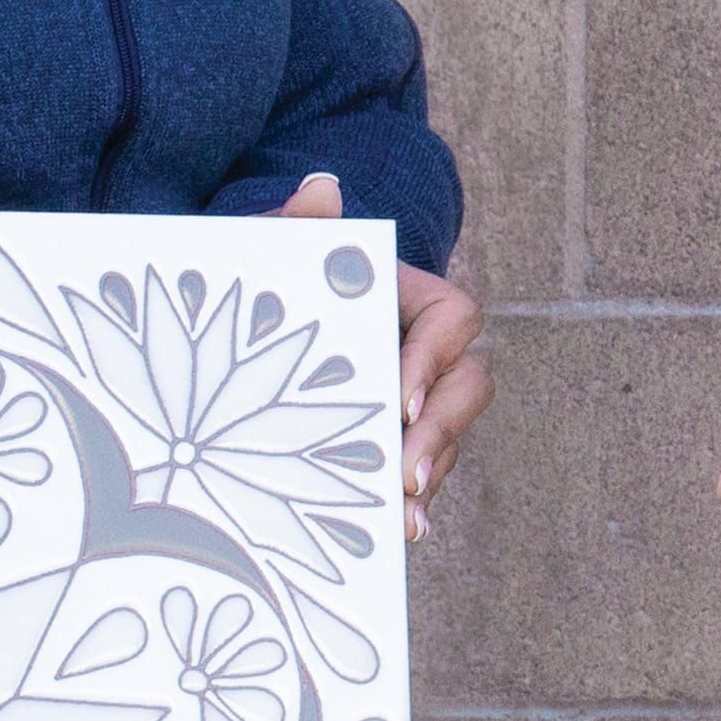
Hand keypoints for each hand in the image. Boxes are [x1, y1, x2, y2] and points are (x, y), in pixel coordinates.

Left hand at [275, 175, 486, 539]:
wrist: (251, 328)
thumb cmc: (271, 284)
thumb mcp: (273, 255)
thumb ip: (295, 225)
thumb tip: (322, 189)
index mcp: (410, 297)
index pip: (454, 318)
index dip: (435, 358)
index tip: (399, 400)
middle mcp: (425, 350)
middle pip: (469, 385)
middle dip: (442, 432)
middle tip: (402, 473)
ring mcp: (416, 399)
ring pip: (451, 436)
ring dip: (431, 474)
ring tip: (402, 517)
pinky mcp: (396, 441)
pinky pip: (423, 471)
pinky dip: (414, 501)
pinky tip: (396, 532)